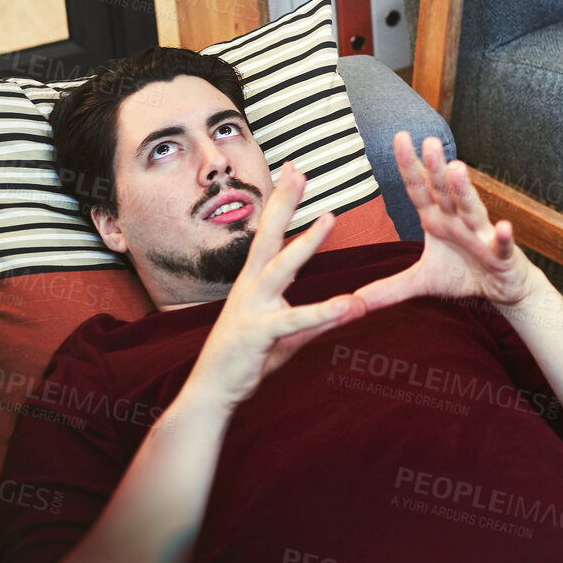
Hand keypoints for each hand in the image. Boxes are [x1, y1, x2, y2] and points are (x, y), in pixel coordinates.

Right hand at [181, 164, 366, 414]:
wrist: (212, 393)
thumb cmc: (245, 360)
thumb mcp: (284, 335)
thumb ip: (313, 320)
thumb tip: (342, 307)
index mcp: (253, 282)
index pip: (268, 234)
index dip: (280, 203)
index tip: (291, 172)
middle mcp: (250, 287)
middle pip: (268, 236)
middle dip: (284, 202)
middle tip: (298, 170)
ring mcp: (251, 308)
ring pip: (282, 268)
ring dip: (306, 243)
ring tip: (330, 217)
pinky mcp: (259, 334)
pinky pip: (296, 321)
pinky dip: (324, 313)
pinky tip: (350, 305)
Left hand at [352, 133, 536, 312]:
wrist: (502, 288)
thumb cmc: (463, 273)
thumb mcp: (422, 281)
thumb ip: (389, 288)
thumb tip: (353, 302)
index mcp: (437, 220)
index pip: (419, 189)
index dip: (409, 166)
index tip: (400, 137)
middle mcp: (458, 220)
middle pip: (444, 191)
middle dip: (435, 168)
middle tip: (428, 141)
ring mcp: (481, 234)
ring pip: (471, 208)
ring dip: (464, 190)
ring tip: (457, 168)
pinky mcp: (501, 254)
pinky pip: (501, 244)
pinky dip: (502, 236)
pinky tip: (502, 226)